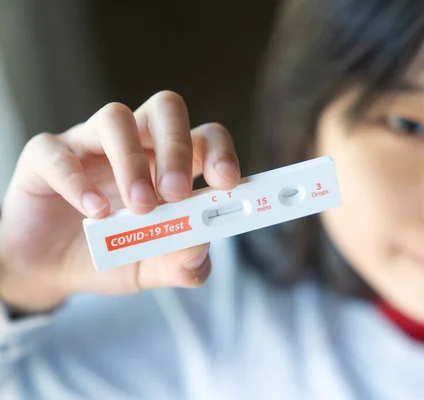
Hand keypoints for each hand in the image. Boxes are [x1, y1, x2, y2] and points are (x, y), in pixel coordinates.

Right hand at [0, 91, 239, 312]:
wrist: (54, 269)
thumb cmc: (115, 255)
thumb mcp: (155, 268)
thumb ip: (183, 263)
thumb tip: (201, 249)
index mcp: (171, 163)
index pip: (205, 137)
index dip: (220, 152)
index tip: (226, 182)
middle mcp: (136, 143)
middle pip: (166, 109)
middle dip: (177, 148)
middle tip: (176, 193)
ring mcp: (90, 144)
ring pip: (116, 118)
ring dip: (132, 162)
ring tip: (139, 207)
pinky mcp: (46, 156)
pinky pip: (59, 151)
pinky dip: (78, 180)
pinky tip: (94, 211)